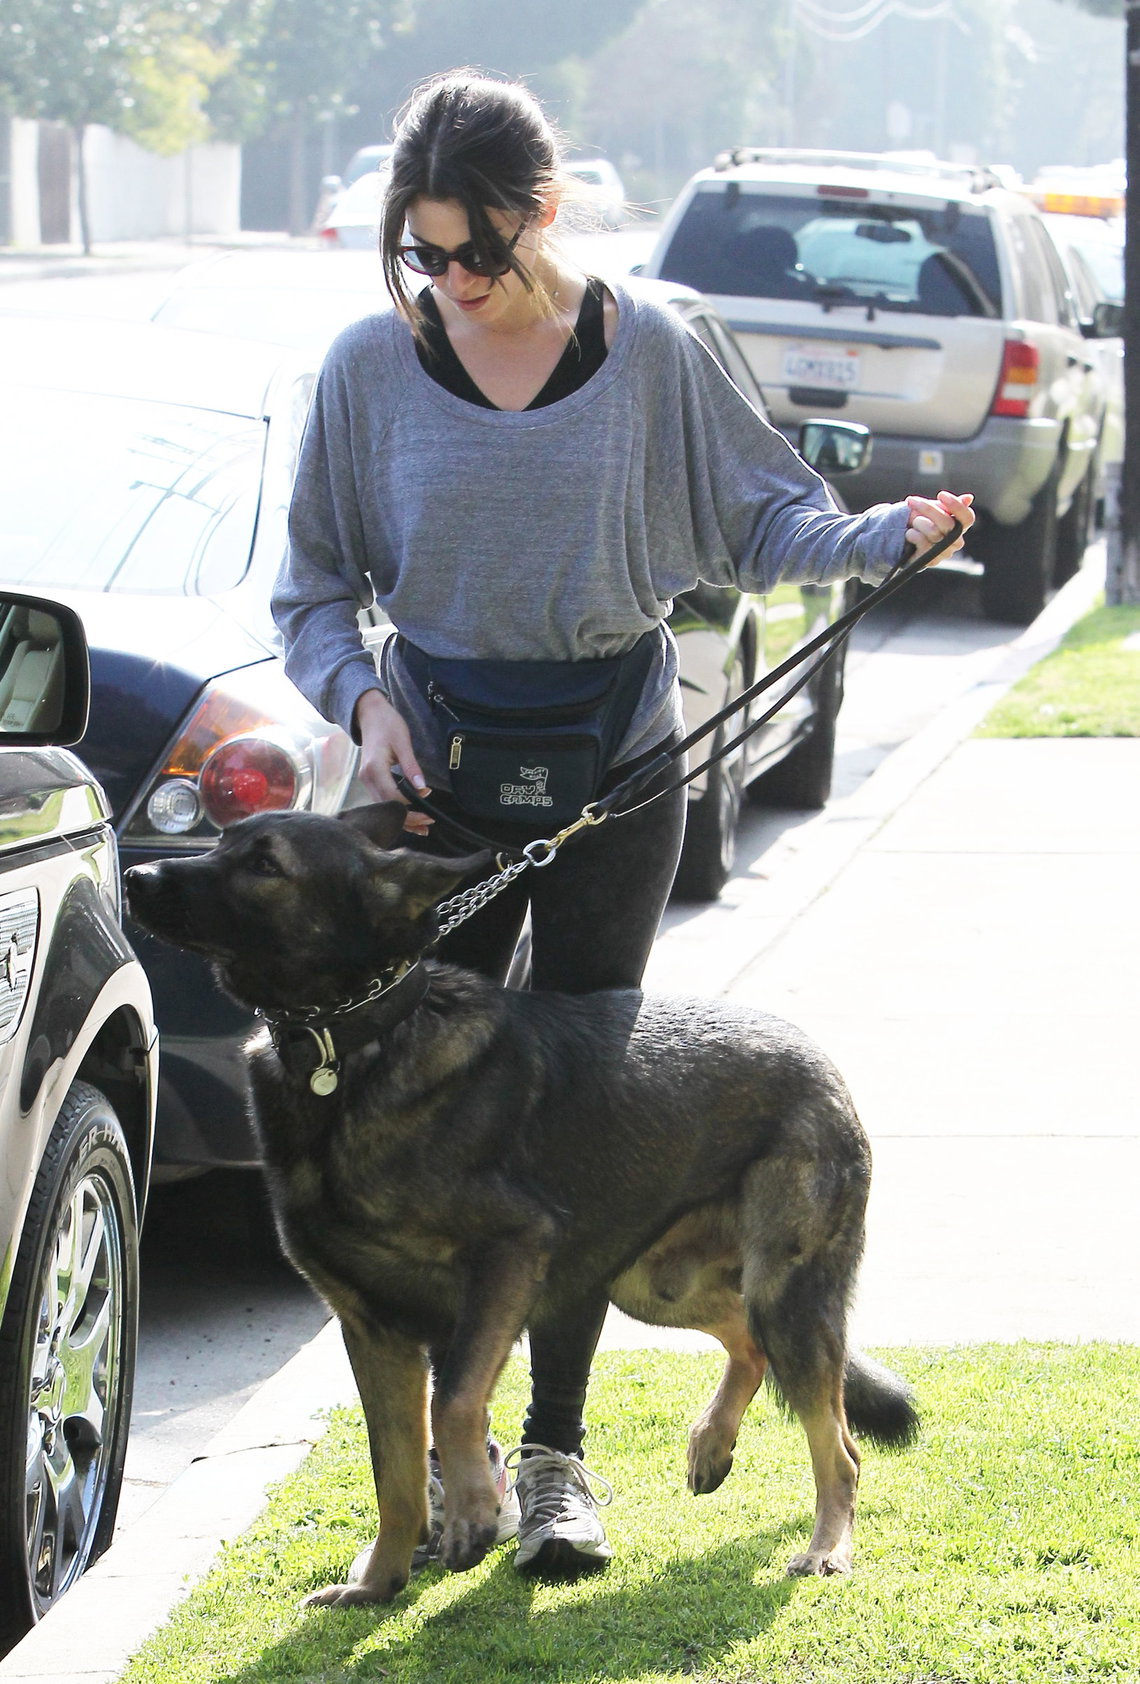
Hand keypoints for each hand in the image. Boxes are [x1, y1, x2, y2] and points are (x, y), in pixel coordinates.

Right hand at [353, 690, 433, 834]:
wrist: (369, 714)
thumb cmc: (387, 724)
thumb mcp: (403, 742)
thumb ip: (412, 767)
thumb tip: (423, 788)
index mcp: (374, 768)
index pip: (392, 797)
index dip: (410, 807)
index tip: (429, 809)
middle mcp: (367, 778)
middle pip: (386, 806)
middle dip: (407, 819)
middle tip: (428, 824)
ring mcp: (366, 780)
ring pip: (382, 807)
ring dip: (401, 818)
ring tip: (421, 827)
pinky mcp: (369, 780)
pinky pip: (381, 800)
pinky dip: (394, 809)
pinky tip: (408, 816)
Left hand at [905, 490, 973, 563]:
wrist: (901, 538)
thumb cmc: (920, 522)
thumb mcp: (932, 510)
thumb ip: (948, 506)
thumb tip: (969, 498)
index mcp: (960, 527)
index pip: (967, 518)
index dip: (956, 506)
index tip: (941, 494)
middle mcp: (955, 542)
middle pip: (948, 523)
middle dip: (928, 509)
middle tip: (912, 501)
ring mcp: (944, 553)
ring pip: (934, 533)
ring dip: (919, 522)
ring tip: (912, 522)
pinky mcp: (931, 561)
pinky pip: (924, 545)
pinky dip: (913, 535)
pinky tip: (910, 533)